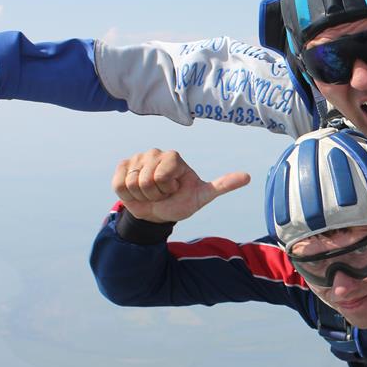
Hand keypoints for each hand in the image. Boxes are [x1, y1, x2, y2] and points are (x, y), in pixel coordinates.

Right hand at [112, 149, 250, 223]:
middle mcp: (155, 153)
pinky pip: (118, 184)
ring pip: (131, 183)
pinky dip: (127, 195)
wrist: (158, 213)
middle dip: (153, 195)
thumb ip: (222, 185)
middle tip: (161, 194)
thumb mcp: (202, 196)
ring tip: (150, 194)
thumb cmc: (181, 202)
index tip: (174, 189)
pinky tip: (136, 192)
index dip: (166, 189)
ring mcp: (137, 157)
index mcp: (174, 157)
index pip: (162, 175)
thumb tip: (248, 176)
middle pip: (145, 180)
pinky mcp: (123, 165)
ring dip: (140, 196)